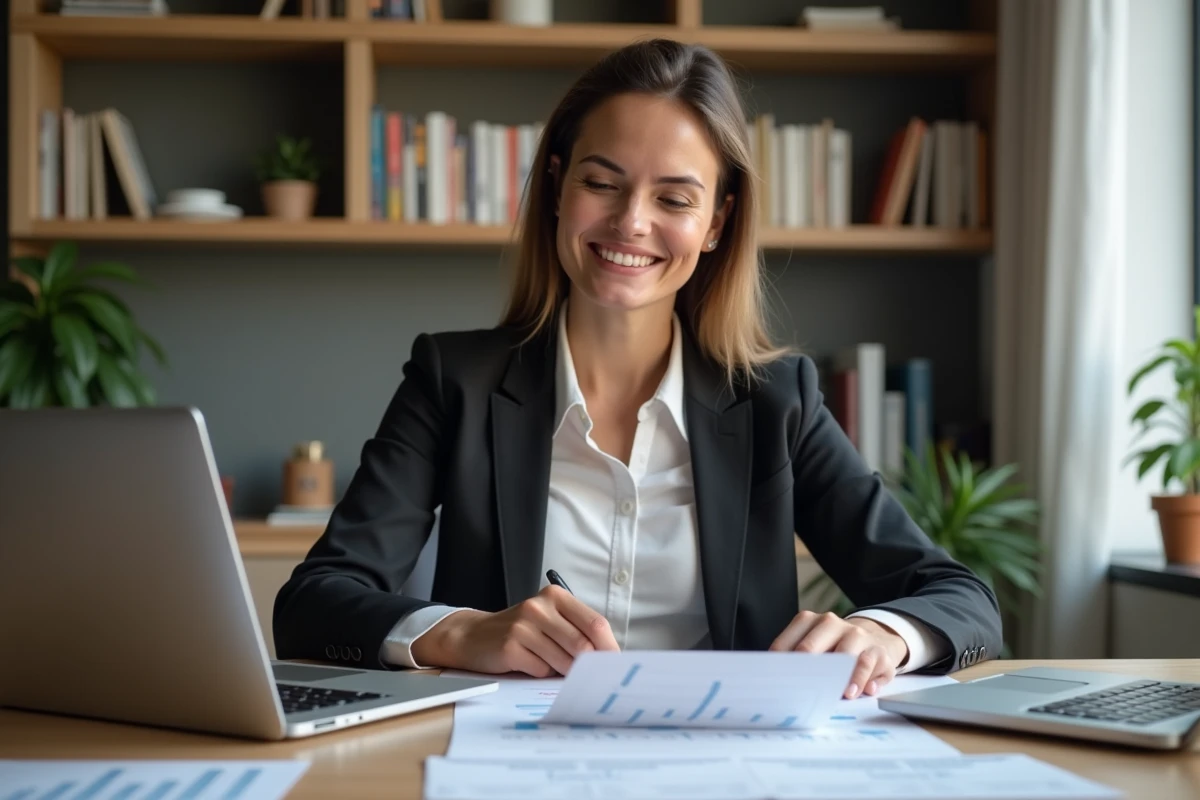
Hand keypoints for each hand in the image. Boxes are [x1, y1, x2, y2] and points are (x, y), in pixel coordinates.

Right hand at [411, 586, 619, 676]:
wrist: (473, 637)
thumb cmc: (521, 632)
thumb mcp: (549, 621)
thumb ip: (576, 632)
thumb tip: (608, 660)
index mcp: (556, 596)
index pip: (595, 623)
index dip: (609, 648)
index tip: (615, 666)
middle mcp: (539, 607)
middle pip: (582, 645)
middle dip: (587, 666)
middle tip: (589, 678)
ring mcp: (523, 626)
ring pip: (563, 661)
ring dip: (563, 672)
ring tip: (551, 667)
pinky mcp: (510, 647)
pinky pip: (541, 671)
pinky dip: (541, 675)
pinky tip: (529, 666)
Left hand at [769, 611, 907, 698]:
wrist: (876, 639)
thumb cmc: (837, 648)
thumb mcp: (817, 648)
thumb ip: (799, 660)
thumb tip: (778, 682)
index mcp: (808, 621)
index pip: (786, 643)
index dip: (778, 666)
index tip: (774, 684)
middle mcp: (829, 623)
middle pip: (810, 647)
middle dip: (802, 670)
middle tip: (797, 690)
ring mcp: (855, 634)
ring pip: (842, 653)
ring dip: (836, 677)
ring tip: (835, 694)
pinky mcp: (877, 649)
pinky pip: (867, 663)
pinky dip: (860, 679)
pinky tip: (856, 692)